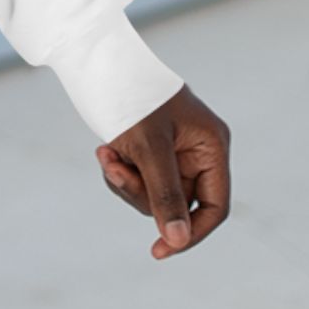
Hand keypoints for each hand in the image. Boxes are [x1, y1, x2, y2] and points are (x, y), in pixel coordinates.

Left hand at [94, 83, 230, 259]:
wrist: (94, 58)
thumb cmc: (128, 94)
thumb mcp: (147, 146)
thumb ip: (165, 194)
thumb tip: (179, 240)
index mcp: (211, 145)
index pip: (214, 206)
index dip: (191, 233)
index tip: (159, 250)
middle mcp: (197, 150)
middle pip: (178, 204)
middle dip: (142, 194)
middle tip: (113, 170)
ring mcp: (172, 150)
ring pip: (154, 195)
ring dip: (125, 182)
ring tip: (104, 155)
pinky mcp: (148, 148)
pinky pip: (138, 180)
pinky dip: (119, 172)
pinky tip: (104, 152)